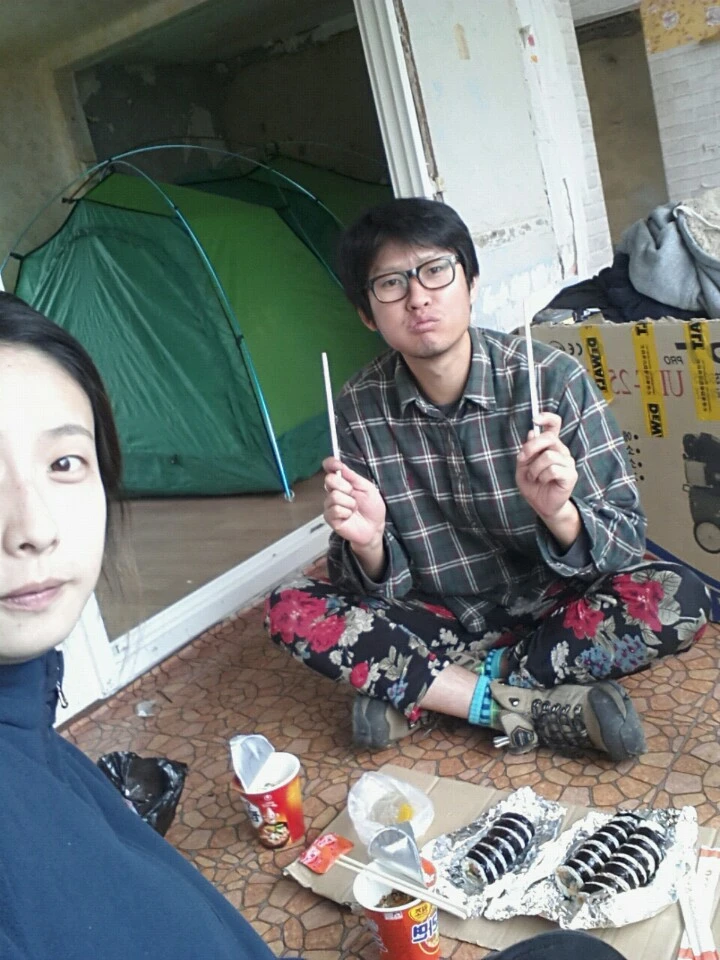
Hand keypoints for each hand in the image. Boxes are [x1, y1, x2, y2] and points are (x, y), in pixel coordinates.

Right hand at [322, 457, 385, 549]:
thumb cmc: (372, 508)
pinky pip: (335, 509)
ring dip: (349, 503)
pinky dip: (346, 512)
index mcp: (342, 482)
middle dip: (345, 487)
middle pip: (329, 480)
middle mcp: (334, 492)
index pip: (330, 468)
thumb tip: (341, 465)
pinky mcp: (329, 518)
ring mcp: (330, 505)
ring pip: (334, 496)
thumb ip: (353, 477)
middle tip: (354, 495)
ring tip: (354, 508)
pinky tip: (349, 516)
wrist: (375, 527)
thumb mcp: (367, 488)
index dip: (330, 464)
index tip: (336, 465)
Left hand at [515, 412, 580, 547]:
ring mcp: (568, 462)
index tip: (535, 419)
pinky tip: (542, 482)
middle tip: (521, 459)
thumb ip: (526, 450)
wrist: (541, 505)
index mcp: (550, 445)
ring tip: (533, 477)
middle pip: (549, 438)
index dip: (547, 418)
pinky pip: (553, 470)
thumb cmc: (533, 484)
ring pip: (548, 456)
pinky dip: (542, 477)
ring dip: (534, 468)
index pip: (554, 424)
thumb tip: (532, 433)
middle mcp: (561, 450)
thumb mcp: (522, 466)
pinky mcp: (570, 475)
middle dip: (531, 448)